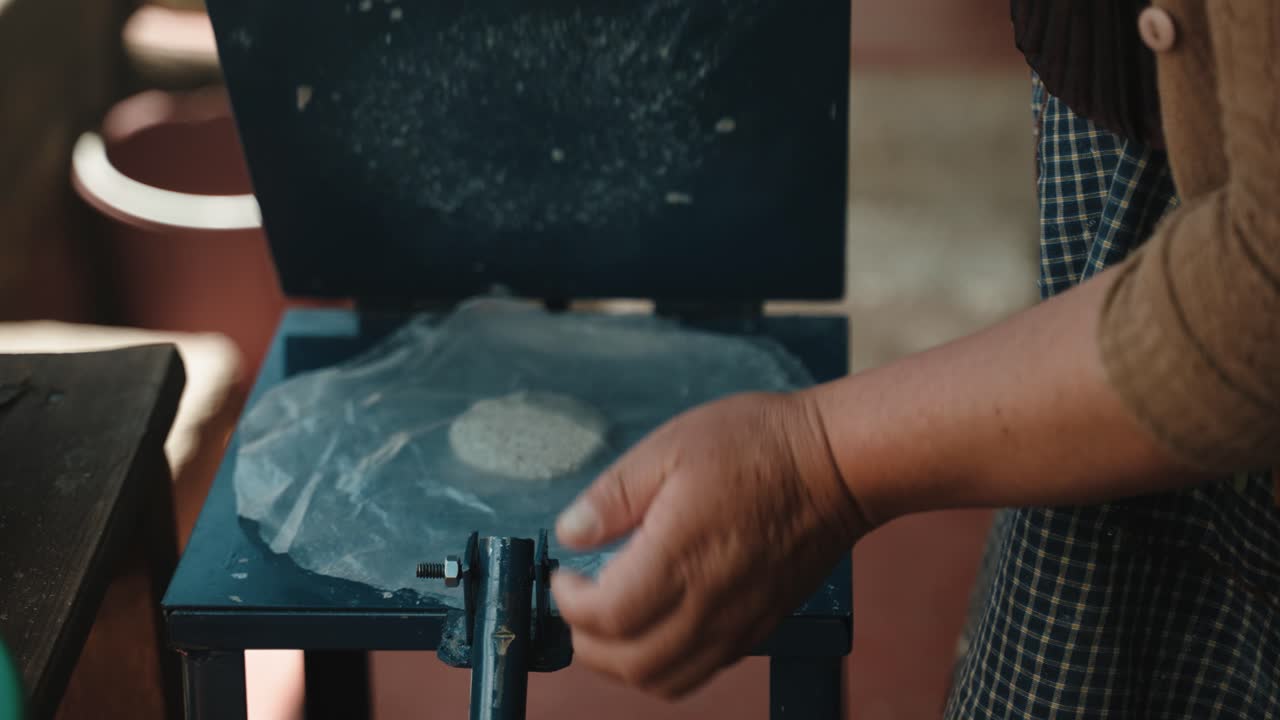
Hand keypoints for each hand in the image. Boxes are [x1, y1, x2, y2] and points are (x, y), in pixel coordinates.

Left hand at [550, 391, 869, 698]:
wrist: (836, 465)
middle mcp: (708, 604)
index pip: (606, 618)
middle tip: (579, 601)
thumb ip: (613, 495)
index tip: (565, 575)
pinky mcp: (759, 627)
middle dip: (587, 641)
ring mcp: (737, 623)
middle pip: (628, 664)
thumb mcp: (670, 447)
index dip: (570, 604)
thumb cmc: (758, 447)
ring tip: (611, 622)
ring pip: (664, 681)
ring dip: (622, 663)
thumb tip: (572, 532)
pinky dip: (663, 666)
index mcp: (679, 558)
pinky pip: (700, 672)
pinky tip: (656, 626)